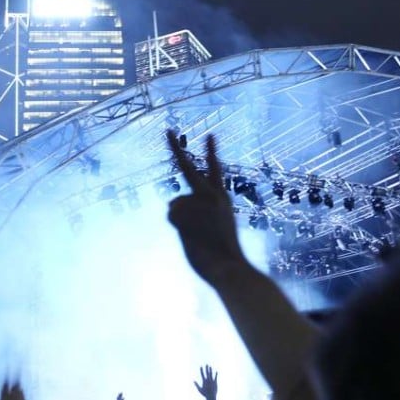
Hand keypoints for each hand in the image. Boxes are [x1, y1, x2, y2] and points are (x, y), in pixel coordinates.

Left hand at [166, 131, 247, 284]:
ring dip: (179, 219)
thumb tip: (175, 209)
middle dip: (175, 148)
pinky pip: (172, 214)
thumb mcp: (216, 228)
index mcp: (222, 198)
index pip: (216, 169)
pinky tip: (191, 235)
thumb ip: (200, 213)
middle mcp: (212, 196)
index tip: (210, 134)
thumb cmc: (224, 255)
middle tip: (167, 130)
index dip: (212, 151)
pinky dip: (176, 225)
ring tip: (197, 234)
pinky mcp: (188, 213)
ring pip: (175, 204)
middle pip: (187, 168)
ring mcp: (199, 204)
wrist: (232, 269)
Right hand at [194, 365, 217, 399]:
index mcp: (204, 381)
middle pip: (207, 373)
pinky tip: (216, 371)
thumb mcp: (199, 389)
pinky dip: (216, 374)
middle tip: (206, 364)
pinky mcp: (215, 382)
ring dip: (211, 370)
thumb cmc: (205, 394)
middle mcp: (208, 380)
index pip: (202, 374)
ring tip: (210, 367)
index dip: (201, 370)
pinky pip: (215, 377)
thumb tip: (193, 381)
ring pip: (211, 374)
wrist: (211, 396)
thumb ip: (196, 385)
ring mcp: (212, 381)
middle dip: (206, 368)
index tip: (201, 366)